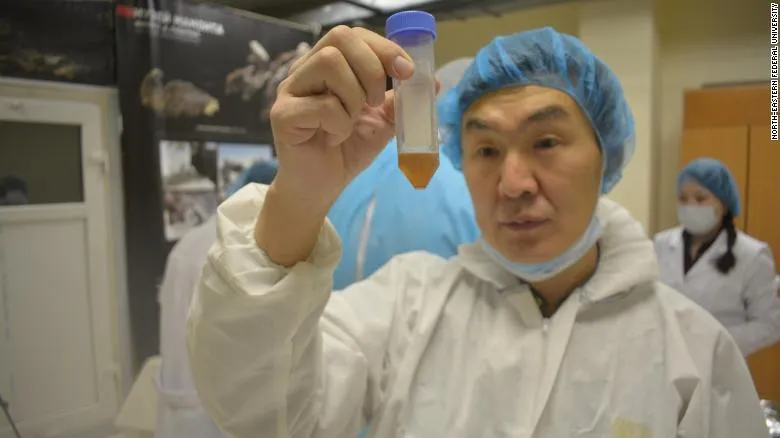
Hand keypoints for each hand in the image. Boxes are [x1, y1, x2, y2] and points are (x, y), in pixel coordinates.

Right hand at [268, 25, 414, 205]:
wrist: (323, 187)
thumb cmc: (346, 150)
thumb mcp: (382, 123)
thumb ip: (400, 101)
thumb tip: (429, 81)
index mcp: (327, 66)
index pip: (354, 35)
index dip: (384, 48)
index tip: (406, 72)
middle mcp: (305, 71)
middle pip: (340, 38)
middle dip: (371, 67)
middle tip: (377, 101)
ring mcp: (290, 91)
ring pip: (329, 63)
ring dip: (354, 96)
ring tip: (352, 121)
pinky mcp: (282, 115)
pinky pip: (322, 105)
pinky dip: (340, 124)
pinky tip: (334, 139)